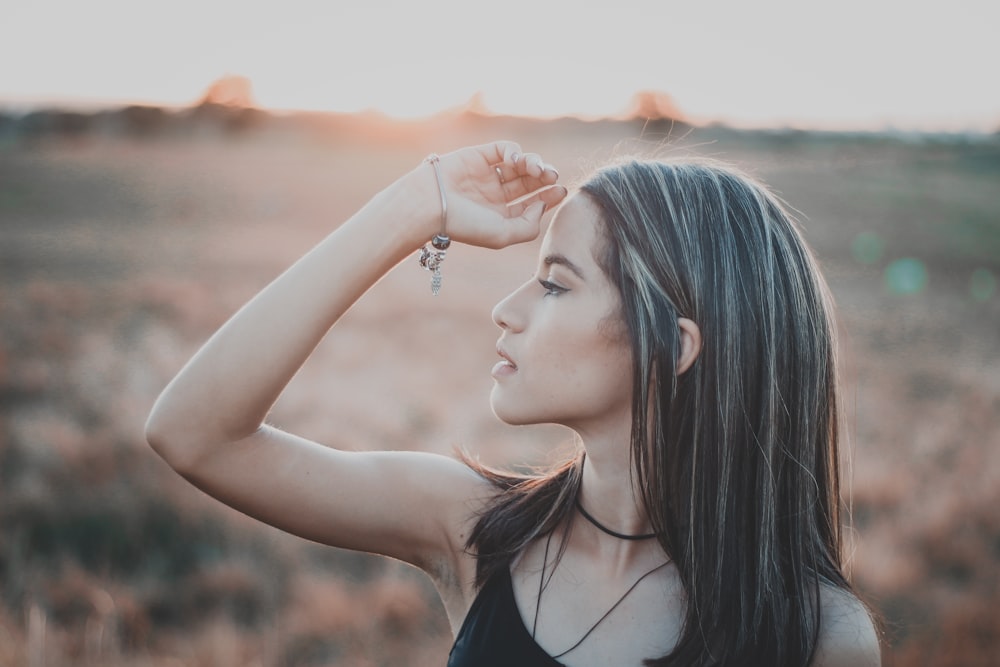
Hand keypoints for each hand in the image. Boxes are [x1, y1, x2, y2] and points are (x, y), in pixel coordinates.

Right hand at [429, 141, 567, 248]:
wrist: (430, 205)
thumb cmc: (464, 225)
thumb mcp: (503, 235)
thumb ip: (529, 226)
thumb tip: (542, 205)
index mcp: (501, 217)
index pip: (531, 204)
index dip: (549, 196)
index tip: (561, 190)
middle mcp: (495, 195)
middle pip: (529, 183)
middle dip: (544, 178)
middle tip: (553, 176)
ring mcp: (487, 175)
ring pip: (520, 165)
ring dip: (534, 164)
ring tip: (538, 169)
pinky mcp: (479, 156)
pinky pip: (504, 149)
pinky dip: (515, 151)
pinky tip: (515, 160)